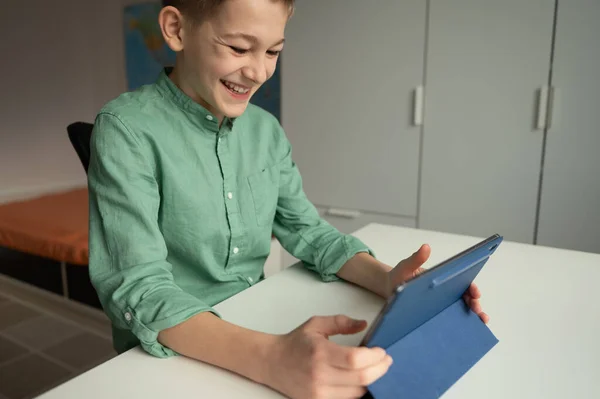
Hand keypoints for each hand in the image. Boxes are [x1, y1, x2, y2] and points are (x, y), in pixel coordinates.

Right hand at [265, 315, 392, 398]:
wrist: (272, 363)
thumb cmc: (296, 342)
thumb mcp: (317, 324)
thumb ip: (341, 322)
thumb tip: (364, 324)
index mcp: (320, 352)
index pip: (355, 359)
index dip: (374, 356)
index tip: (382, 351)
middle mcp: (320, 375)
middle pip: (361, 378)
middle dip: (380, 369)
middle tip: (385, 360)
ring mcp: (319, 392)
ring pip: (357, 391)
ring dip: (370, 380)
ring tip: (373, 368)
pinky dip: (357, 389)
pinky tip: (359, 379)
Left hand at [387, 244, 489, 323]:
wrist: (388, 290)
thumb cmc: (399, 277)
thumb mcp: (406, 267)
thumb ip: (415, 259)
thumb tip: (425, 247)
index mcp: (443, 278)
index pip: (462, 282)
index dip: (471, 287)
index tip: (476, 293)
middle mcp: (446, 291)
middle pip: (466, 297)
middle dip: (475, 303)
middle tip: (478, 310)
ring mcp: (443, 304)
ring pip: (463, 309)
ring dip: (474, 316)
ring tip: (480, 321)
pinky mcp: (436, 315)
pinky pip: (452, 320)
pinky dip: (462, 325)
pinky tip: (466, 330)